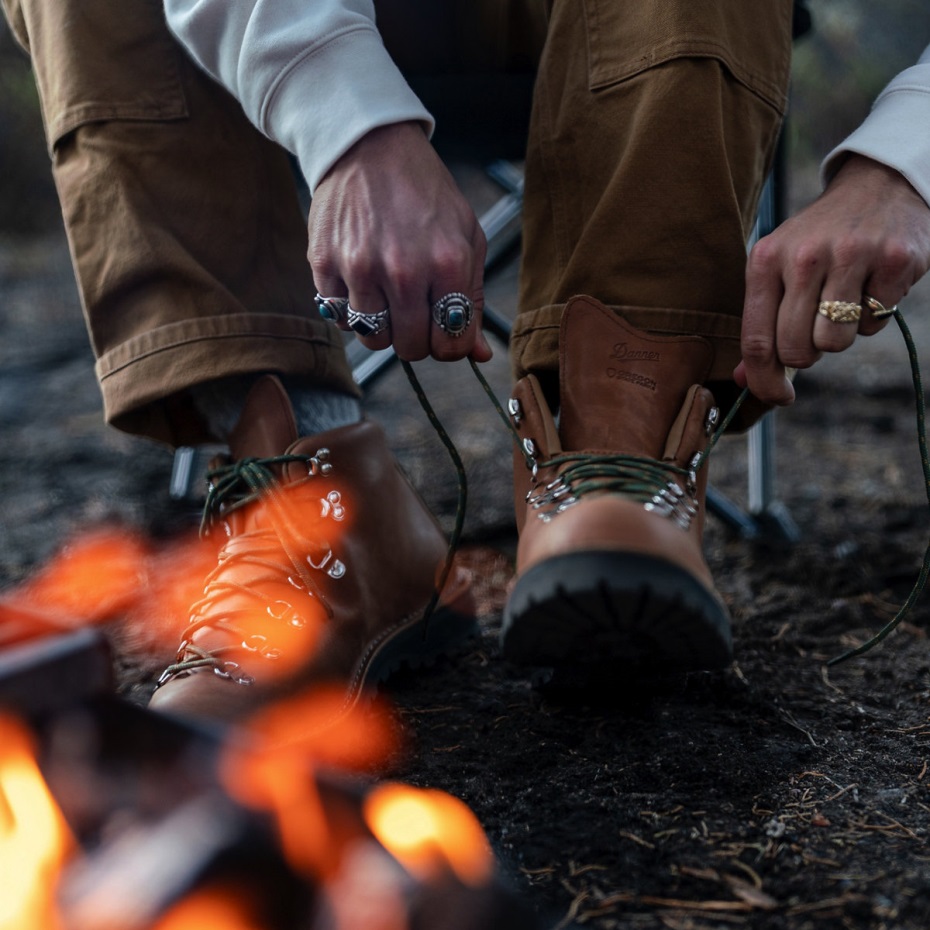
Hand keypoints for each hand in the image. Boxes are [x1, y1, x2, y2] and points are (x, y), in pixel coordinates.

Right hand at [307, 122, 490, 362]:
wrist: (369, 145)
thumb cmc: (424, 192)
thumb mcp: (465, 237)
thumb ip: (474, 298)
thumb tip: (479, 356)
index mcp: (448, 263)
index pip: (450, 345)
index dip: (448, 344)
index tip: (441, 329)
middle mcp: (403, 270)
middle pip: (411, 349)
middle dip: (416, 337)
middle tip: (414, 310)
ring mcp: (359, 268)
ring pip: (373, 339)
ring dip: (382, 325)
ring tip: (386, 293)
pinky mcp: (324, 265)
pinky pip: (339, 318)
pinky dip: (350, 309)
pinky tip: (361, 280)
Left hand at [736, 155, 929, 403]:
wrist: (879, 186)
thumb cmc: (818, 241)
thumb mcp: (779, 269)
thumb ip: (760, 324)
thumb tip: (744, 380)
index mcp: (765, 259)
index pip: (756, 340)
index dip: (763, 380)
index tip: (777, 397)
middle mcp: (804, 256)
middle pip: (796, 349)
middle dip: (805, 356)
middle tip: (814, 333)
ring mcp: (852, 256)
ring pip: (834, 343)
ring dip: (839, 337)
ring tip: (841, 303)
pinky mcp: (895, 261)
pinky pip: (873, 325)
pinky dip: (871, 317)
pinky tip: (870, 286)